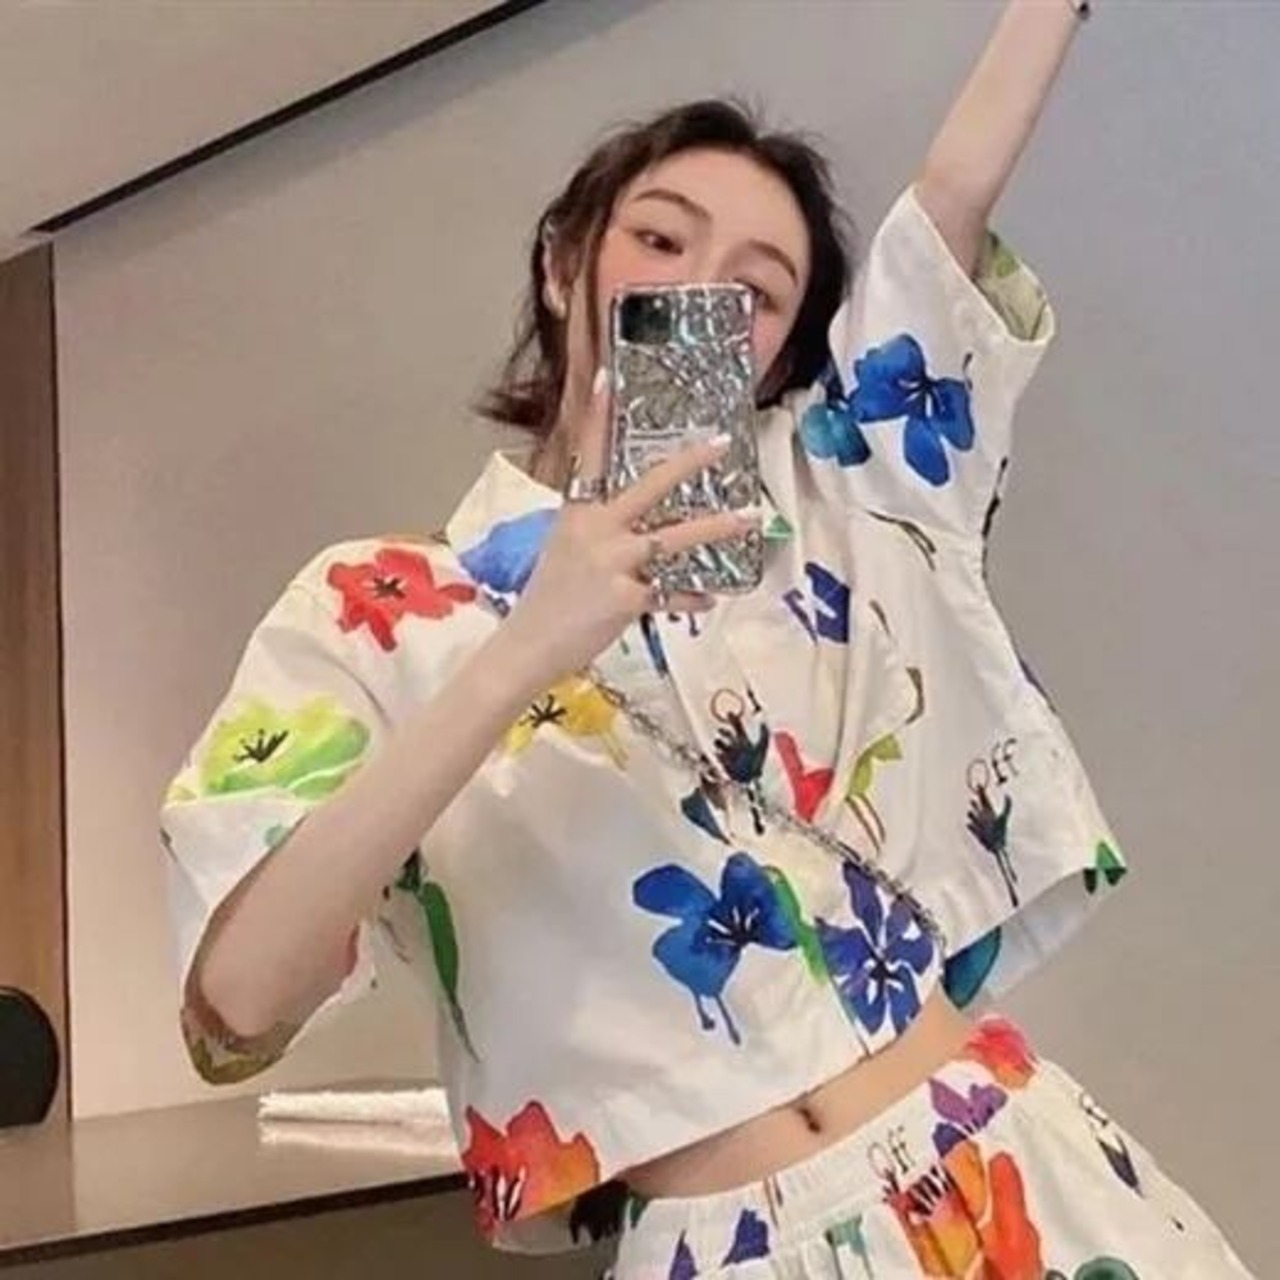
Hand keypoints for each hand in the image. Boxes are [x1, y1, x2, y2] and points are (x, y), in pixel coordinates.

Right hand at [504, 373, 754, 684]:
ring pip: (674, 539)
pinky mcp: (624, 599)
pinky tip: (710, 598)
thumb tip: (633, 524)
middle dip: (687, 464)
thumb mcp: (564, 551)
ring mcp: (610, 563)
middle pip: (647, 487)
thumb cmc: (546, 600)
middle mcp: (594, 530)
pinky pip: (670, 593)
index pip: (587, 456)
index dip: (597, 417)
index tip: (609, 378)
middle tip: (720, 444)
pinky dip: (690, 597)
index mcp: (575, 513)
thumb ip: (596, 530)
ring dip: (716, 528)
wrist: (527, 645)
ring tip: (750, 518)